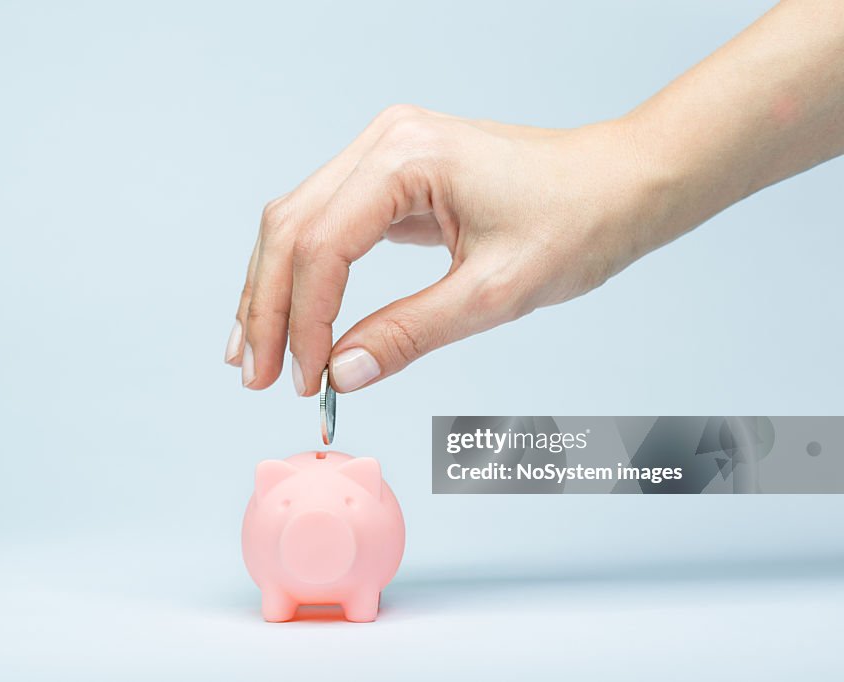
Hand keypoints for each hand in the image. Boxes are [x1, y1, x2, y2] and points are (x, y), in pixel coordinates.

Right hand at [224, 104, 665, 393]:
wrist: (620, 184)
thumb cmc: (577, 221)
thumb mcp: (494, 292)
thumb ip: (409, 333)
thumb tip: (342, 373)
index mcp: (407, 157)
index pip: (322, 245)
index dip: (303, 322)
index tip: (305, 380)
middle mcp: (383, 142)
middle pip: (290, 228)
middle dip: (268, 308)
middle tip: (257, 376)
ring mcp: (383, 153)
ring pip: (295, 223)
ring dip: (271, 290)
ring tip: (254, 354)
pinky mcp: (390, 174)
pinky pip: (325, 223)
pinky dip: (301, 272)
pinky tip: (288, 314)